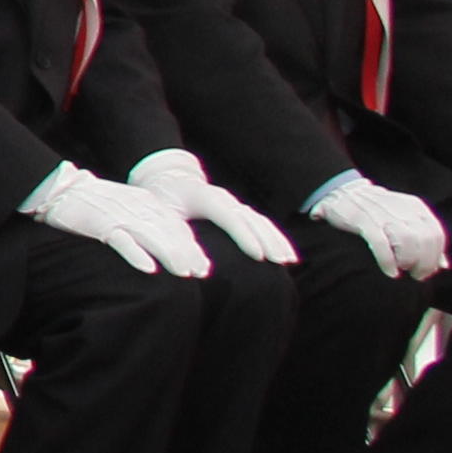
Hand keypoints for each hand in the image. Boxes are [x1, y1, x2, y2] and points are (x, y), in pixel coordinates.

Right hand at [23, 162, 206, 279]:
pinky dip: (135, 253)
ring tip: (184, 272)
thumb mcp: (125, 205)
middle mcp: (137, 209)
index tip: (203, 267)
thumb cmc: (92, 201)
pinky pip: (121, 240)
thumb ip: (145, 221)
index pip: (175, 226)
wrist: (59, 187)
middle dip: (187, 253)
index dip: (191, 246)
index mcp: (146, 203)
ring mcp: (119, 216)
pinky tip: (148, 268)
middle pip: (169, 232)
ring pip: (151, 236)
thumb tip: (164, 244)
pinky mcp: (99, 223)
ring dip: (169, 254)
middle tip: (201, 272)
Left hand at [129, 147, 294, 264]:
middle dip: (267, 240)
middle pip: (250, 219)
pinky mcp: (238, 211)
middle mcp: (223, 199)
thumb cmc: (162, 203)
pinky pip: (261, 224)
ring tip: (289, 261)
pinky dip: (274, 237)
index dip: (245, 236)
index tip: (259, 257)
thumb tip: (198, 271)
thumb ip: (177, 242)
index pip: (229, 217)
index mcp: (204, 197)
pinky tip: (286, 254)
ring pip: (260, 220)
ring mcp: (233, 204)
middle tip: (281, 262)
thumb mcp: (163, 219)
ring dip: (276, 239)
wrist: (167, 181)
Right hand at [302, 174, 451, 282]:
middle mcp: (401, 209)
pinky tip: (390, 271)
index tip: (430, 270)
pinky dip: (387, 261)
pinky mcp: (362, 220)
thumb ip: (425, 238)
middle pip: (424, 240)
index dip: (436, 256)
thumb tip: (443, 264)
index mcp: (414, 207)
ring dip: (408, 261)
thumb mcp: (405, 218)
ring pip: (406, 241)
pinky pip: (380, 243)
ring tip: (403, 270)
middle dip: (424, 263)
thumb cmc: (377, 211)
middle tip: (417, 275)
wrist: (343, 192)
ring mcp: (381, 214)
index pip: (436, 234)